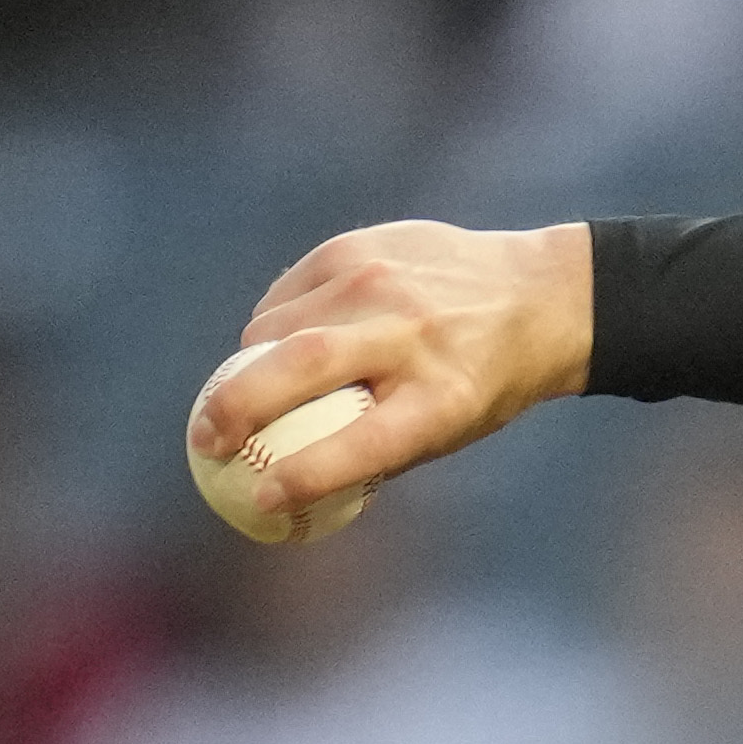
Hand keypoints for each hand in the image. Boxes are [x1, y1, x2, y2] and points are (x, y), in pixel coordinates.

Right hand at [190, 219, 592, 519]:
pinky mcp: (356, 246)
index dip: (303, 474)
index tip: (259, 497)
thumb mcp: (450, 428)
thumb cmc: (484, 382)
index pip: (360, 444)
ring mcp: (380, 282)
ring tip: (244, 392)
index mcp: (442, 397)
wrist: (537, 294)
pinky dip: (270, 325)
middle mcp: (409, 334)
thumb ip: (375, 449)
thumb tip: (284, 477)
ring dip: (247, 365)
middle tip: (205, 443)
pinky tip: (277, 342)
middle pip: (298, 368)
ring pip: (277, 327)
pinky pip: (287, 294)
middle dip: (235, 409)